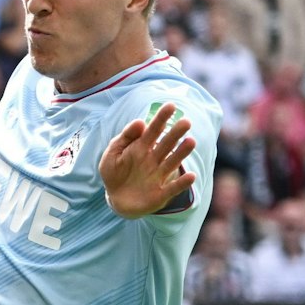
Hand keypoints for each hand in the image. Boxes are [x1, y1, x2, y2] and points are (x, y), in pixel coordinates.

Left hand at [99, 103, 196, 218]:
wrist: (116, 199)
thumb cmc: (115, 173)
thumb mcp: (113, 154)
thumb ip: (125, 138)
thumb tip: (140, 121)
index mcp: (141, 147)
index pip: (153, 130)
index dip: (161, 118)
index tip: (171, 105)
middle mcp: (153, 159)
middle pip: (166, 144)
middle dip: (175, 133)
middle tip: (186, 122)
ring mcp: (158, 176)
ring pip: (172, 162)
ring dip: (181, 153)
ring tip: (191, 141)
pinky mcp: (161, 194)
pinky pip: (173, 188)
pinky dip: (181, 183)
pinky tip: (191, 176)